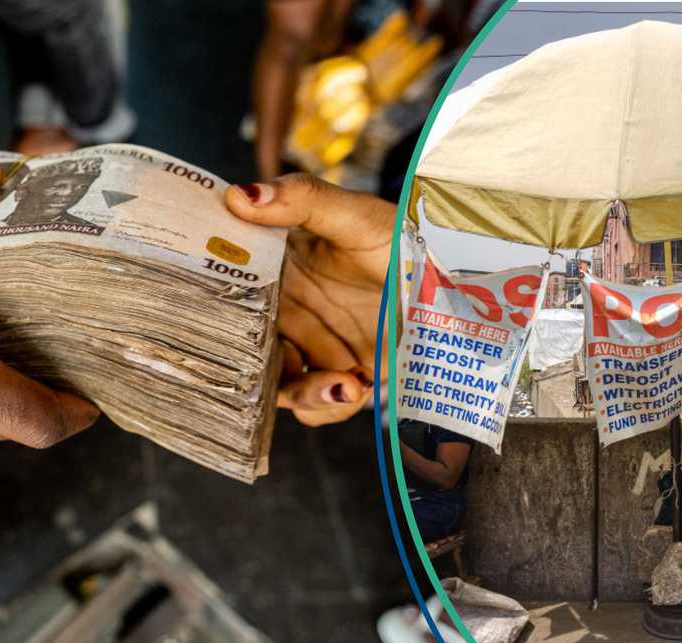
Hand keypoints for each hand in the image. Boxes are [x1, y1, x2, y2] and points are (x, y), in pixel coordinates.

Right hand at [225, 173, 392, 425]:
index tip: (220, 325)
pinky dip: (327, 406)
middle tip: (288, 364)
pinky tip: (352, 388)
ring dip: (301, 393)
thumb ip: (302, 200)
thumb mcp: (357, 215)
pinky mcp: (350, 378)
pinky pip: (319, 407)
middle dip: (257, 369)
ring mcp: (320, 347)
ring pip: (281, 385)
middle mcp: (294, 311)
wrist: (464, 285)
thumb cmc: (407, 241)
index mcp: (282, 269)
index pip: (231, 294)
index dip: (217, 314)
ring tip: (341, 382)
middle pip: (249, 351)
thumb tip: (239, 196)